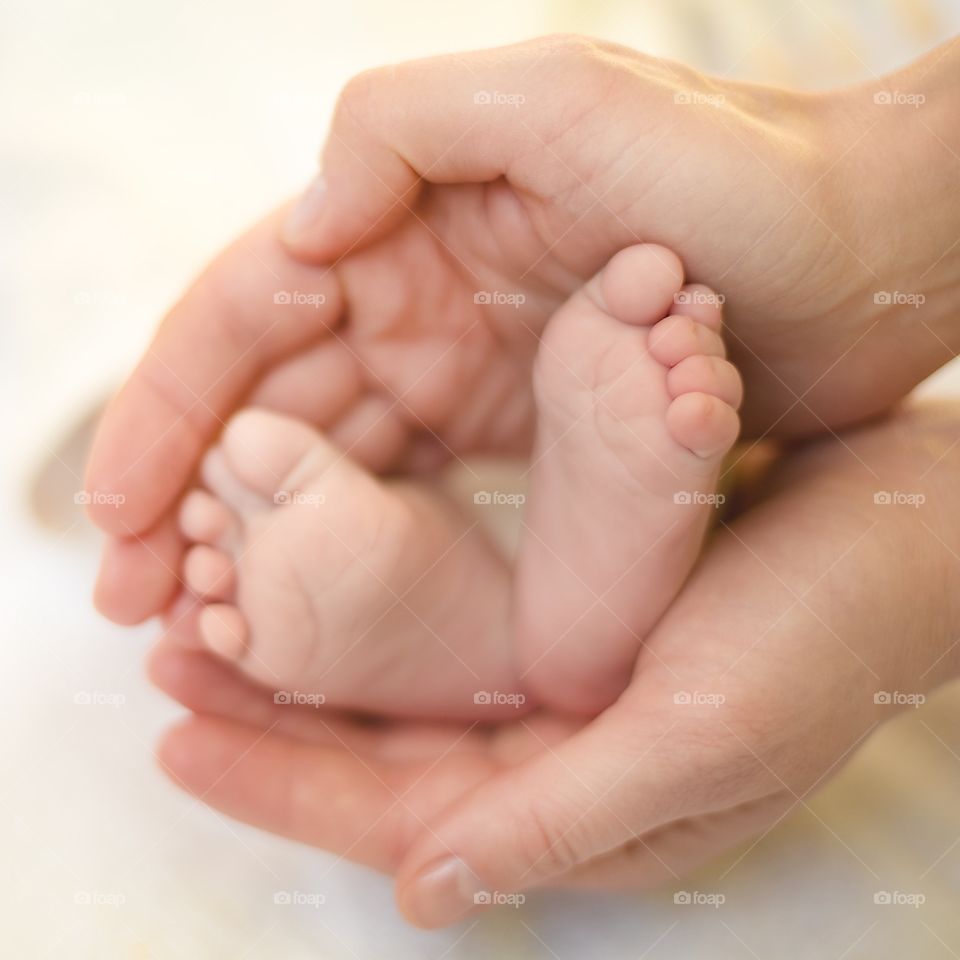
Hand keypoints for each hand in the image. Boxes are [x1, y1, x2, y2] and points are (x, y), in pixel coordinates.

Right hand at [85, 35, 959, 625]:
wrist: (861, 256)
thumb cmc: (729, 171)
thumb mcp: (553, 103)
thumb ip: (400, 133)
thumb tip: (296, 237)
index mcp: (403, 231)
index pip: (244, 321)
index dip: (166, 414)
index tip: (118, 511)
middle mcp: (420, 310)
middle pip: (268, 415)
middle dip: (189, 507)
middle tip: (137, 604)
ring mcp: (471, 383)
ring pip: (328, 474)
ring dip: (256, 549)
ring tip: (198, 630)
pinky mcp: (526, 446)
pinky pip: (414, 508)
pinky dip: (348, 562)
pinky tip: (306, 617)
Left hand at [149, 403, 959, 926]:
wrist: (895, 523)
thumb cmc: (823, 632)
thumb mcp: (702, 732)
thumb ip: (569, 817)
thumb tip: (428, 895)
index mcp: (581, 800)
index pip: (397, 813)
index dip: (280, 782)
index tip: (176, 733)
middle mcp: (556, 745)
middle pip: (379, 743)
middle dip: (270, 709)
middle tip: (167, 651)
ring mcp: (560, 672)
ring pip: (403, 674)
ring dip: (312, 642)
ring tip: (218, 601)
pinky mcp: (569, 604)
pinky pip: (447, 611)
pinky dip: (375, 592)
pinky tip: (323, 557)